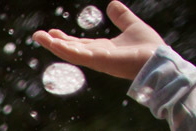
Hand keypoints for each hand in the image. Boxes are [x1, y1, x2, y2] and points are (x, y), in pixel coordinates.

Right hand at [33, 2, 164, 80]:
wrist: (158, 59)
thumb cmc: (149, 48)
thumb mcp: (132, 25)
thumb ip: (122, 17)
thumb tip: (113, 4)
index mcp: (103, 49)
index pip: (79, 44)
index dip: (65, 39)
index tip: (52, 32)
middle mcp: (97, 56)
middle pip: (70, 49)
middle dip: (53, 43)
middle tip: (37, 35)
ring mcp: (97, 60)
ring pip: (70, 52)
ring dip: (53, 45)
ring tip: (39, 37)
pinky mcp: (100, 61)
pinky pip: (79, 55)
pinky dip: (65, 49)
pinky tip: (54, 43)